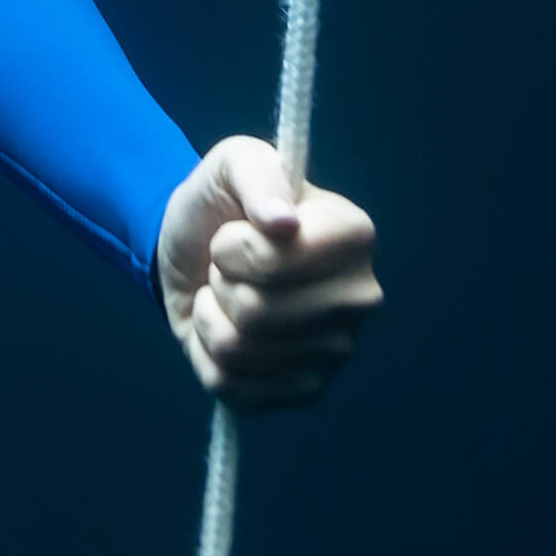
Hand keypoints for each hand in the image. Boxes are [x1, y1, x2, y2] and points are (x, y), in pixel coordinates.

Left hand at [155, 136, 381, 409]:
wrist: (196, 251)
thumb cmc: (224, 204)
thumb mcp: (232, 164)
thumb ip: (256, 176)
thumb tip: (281, 223)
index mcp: (354, 236)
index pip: (275, 260)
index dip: (234, 246)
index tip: (235, 231)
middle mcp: (359, 298)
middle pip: (257, 312)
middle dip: (221, 280)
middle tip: (229, 265)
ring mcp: (337, 352)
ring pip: (239, 349)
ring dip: (212, 313)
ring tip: (228, 292)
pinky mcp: (305, 391)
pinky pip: (228, 383)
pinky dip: (206, 351)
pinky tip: (226, 327)